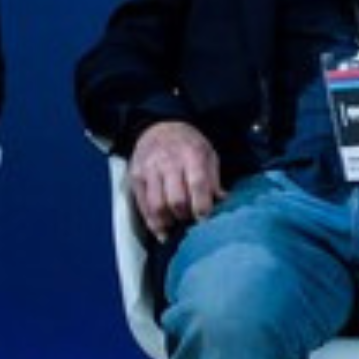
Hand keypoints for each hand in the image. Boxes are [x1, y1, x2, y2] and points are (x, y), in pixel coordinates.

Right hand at [130, 120, 222, 238]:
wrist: (158, 127)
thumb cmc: (187, 144)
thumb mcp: (207, 153)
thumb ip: (214, 179)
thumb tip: (222, 202)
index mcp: (191, 155)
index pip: (197, 185)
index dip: (202, 207)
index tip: (205, 221)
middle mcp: (168, 162)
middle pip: (176, 200)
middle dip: (185, 216)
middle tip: (191, 221)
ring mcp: (149, 171)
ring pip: (157, 206)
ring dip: (168, 223)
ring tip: (176, 227)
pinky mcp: (136, 178)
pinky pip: (143, 206)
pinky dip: (152, 223)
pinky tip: (161, 231)